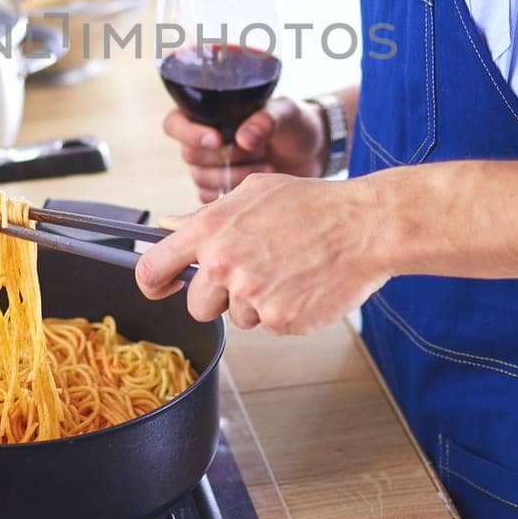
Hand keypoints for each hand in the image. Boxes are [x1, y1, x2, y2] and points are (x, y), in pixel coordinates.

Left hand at [137, 169, 392, 334]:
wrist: (365, 225)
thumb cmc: (313, 204)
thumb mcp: (253, 193)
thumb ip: (205, 215)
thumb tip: (168, 225)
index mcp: (210, 230)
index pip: (153, 268)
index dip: (152, 283)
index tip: (164, 286)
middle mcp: (224, 264)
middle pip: (197, 305)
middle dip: (218, 297)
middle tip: (253, 274)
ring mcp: (251, 295)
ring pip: (238, 316)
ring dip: (257, 302)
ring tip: (288, 270)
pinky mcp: (279, 319)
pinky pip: (270, 325)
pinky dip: (285, 311)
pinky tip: (305, 284)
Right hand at [164, 95, 326, 202]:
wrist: (312, 154)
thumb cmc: (295, 125)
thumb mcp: (285, 114)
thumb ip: (265, 121)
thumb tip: (244, 138)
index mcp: (209, 115)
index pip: (175, 125)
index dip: (190, 134)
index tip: (218, 139)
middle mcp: (205, 142)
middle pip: (190, 156)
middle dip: (224, 156)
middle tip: (257, 150)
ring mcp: (212, 168)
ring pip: (201, 179)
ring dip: (234, 175)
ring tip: (267, 165)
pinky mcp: (222, 191)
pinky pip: (211, 200)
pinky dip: (234, 195)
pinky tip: (259, 186)